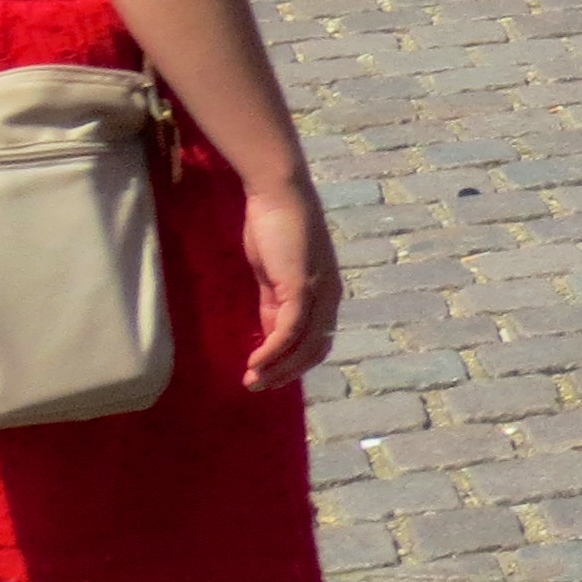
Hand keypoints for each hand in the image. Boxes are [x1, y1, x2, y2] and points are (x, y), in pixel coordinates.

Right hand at [235, 171, 343, 390]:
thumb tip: (269, 335)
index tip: (267, 375)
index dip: (294, 363)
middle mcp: (329, 297)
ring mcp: (318, 292)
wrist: (278, 194)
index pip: (317, 340)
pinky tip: (255, 361)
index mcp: (325, 294)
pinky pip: (289, 330)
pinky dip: (273, 350)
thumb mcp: (274, 276)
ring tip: (252, 380)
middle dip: (286, 373)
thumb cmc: (274, 229)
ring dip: (277, 368)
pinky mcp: (302, 286)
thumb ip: (274, 304)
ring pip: (304, 345)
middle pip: (315, 350)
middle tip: (257, 386)